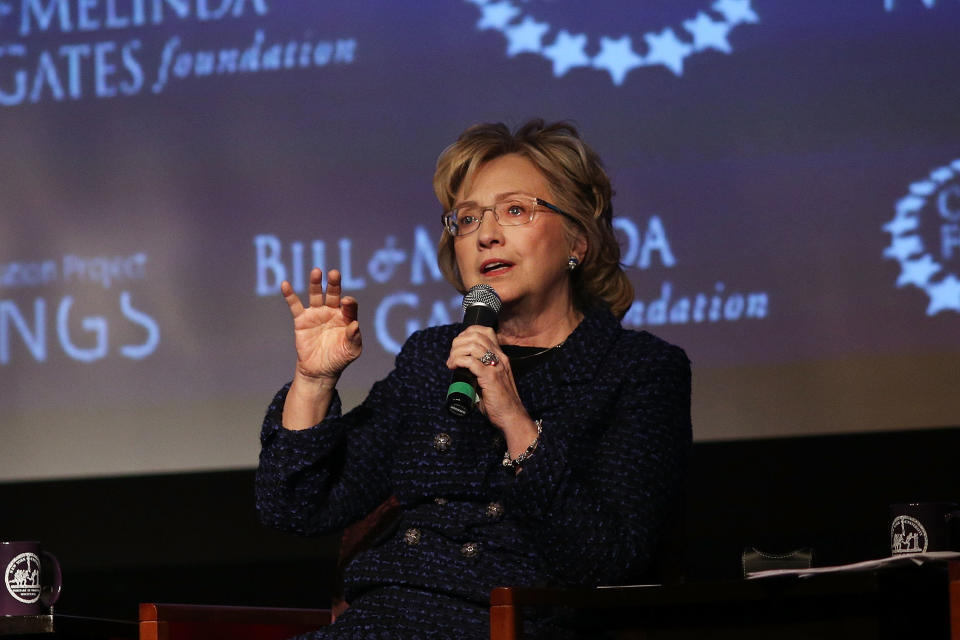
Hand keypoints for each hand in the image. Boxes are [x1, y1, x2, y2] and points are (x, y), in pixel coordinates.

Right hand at [282, 268, 361, 384]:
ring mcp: (316, 314)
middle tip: (334, 273)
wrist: (320, 370)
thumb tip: (355, 324)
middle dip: (334, 284)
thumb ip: (355, 338)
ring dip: (315, 283)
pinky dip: (290, 295)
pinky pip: (295, 305)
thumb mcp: (351, 351)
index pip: (349, 306)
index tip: (346, 302)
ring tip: (316, 271)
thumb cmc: (339, 359)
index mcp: (346, 317)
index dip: (349, 303)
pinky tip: (285, 284)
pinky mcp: (301, 320)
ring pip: (316, 295)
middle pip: (333, 294)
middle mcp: (332, 312)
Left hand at [445, 326, 538, 456]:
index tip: (457, 346)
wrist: (512, 417)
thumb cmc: (499, 403)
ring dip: (456, 352)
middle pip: (476, 336)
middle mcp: (500, 358)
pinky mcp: (491, 377)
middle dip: (458, 343)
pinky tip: (454, 367)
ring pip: (473, 346)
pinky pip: (471, 362)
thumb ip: (480, 371)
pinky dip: (458, 361)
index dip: (467, 333)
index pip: (485, 332)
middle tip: (451, 357)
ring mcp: (496, 366)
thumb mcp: (490, 381)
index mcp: (501, 356)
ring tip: (451, 363)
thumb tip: (462, 369)